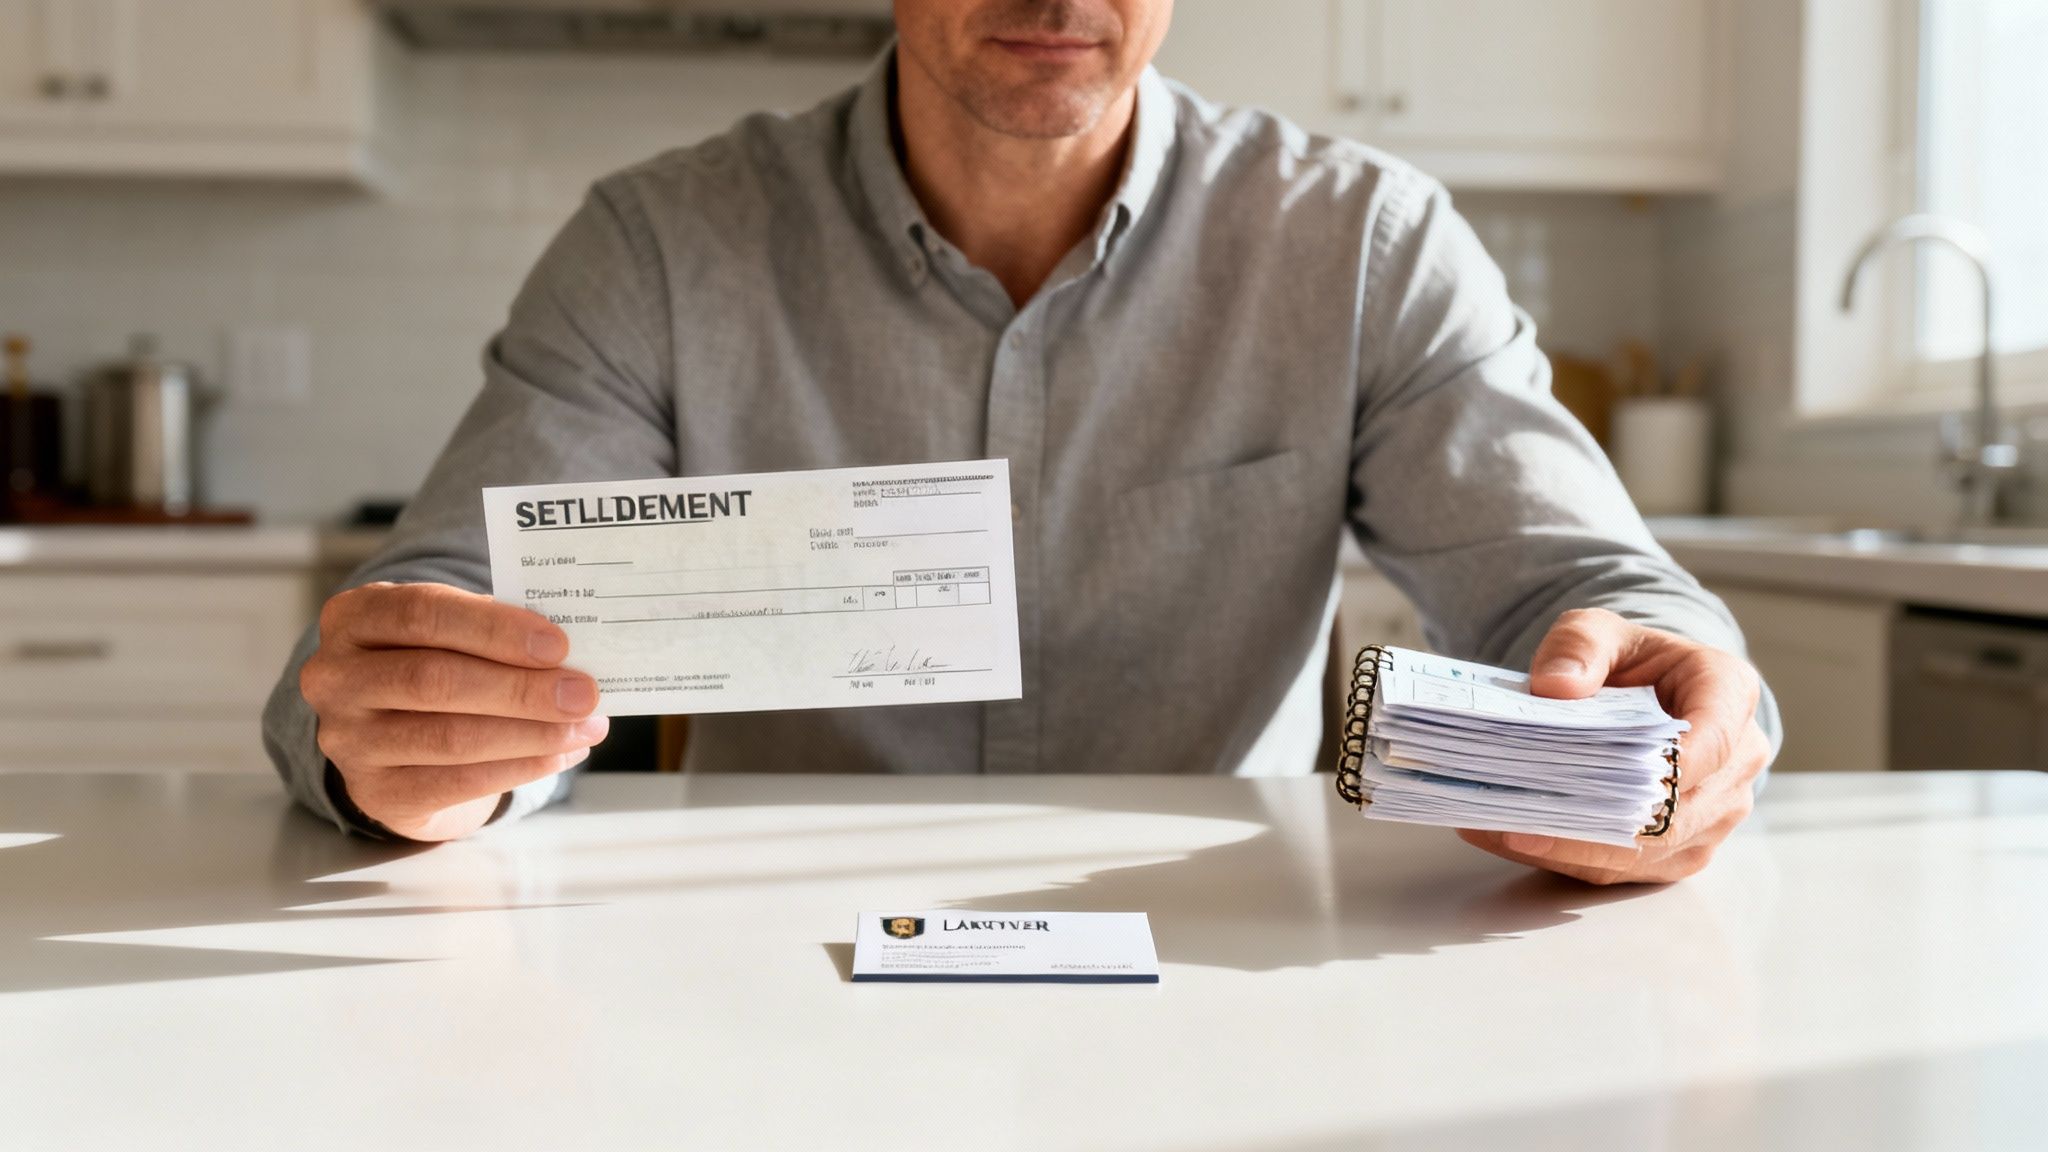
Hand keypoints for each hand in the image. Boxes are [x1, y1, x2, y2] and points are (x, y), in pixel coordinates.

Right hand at [299, 582, 608, 841]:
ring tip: (584, 727)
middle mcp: (335, 677)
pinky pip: (455, 783)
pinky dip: (518, 768)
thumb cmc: (436, 662)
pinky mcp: (374, 791)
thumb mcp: (450, 632)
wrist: (396, 735)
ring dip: (530, 734)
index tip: (557, 645)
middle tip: (583, 694)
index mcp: (353, 617)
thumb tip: (567, 658)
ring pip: (449, 737)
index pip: (421, 614)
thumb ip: (493, 633)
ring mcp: (346, 739)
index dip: (493, 629)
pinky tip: (559, 755)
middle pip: (435, 680)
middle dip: (520, 689)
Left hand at [1457, 608, 1768, 884]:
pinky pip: (1627, 870)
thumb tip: (1555, 686)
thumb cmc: (1629, 660)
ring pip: (1644, 853)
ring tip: (1499, 828)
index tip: (1605, 785)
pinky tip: (1510, 837)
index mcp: (1729, 695)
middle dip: (1592, 820)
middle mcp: (1736, 764)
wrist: (1645, 694)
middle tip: (1515, 813)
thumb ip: (1579, 646)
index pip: (1710, 742)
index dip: (1662, 771)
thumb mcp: (1598, 631)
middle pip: (1671, 815)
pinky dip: (1566, 857)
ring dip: (1570, 847)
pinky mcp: (1682, 850)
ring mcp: (1714, 815)